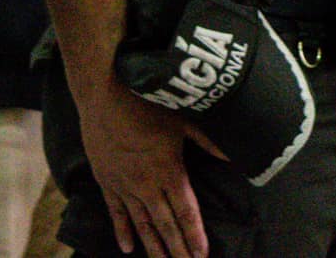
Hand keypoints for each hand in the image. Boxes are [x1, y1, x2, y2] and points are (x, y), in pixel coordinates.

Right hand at [83, 79, 208, 257]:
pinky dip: (123, 231)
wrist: (103, 94)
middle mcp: (147, 184)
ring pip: (142, 224)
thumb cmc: (146, 102)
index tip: (202, 255)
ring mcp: (124, 185)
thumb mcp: (182, 118)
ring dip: (153, 247)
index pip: (186, 212)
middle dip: (177, 249)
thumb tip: (233, 156)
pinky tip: (127, 249)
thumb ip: (207, 141)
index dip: (195, 235)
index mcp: (168, 170)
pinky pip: (116, 212)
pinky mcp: (106, 180)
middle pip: (165, 224)